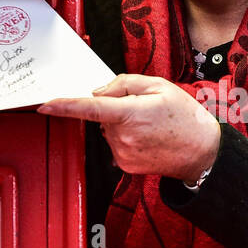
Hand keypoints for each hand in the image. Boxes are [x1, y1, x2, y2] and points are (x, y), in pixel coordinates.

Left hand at [37, 74, 220, 184]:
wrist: (202, 152)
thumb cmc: (185, 118)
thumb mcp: (159, 86)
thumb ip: (125, 83)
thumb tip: (100, 91)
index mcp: (131, 113)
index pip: (90, 108)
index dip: (65, 106)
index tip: (46, 104)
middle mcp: (124, 137)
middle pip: (103, 116)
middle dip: (115, 108)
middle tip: (144, 109)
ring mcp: (123, 154)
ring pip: (108, 130)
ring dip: (121, 124)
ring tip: (150, 126)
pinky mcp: (125, 165)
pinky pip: (115, 144)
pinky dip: (125, 138)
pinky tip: (147, 139)